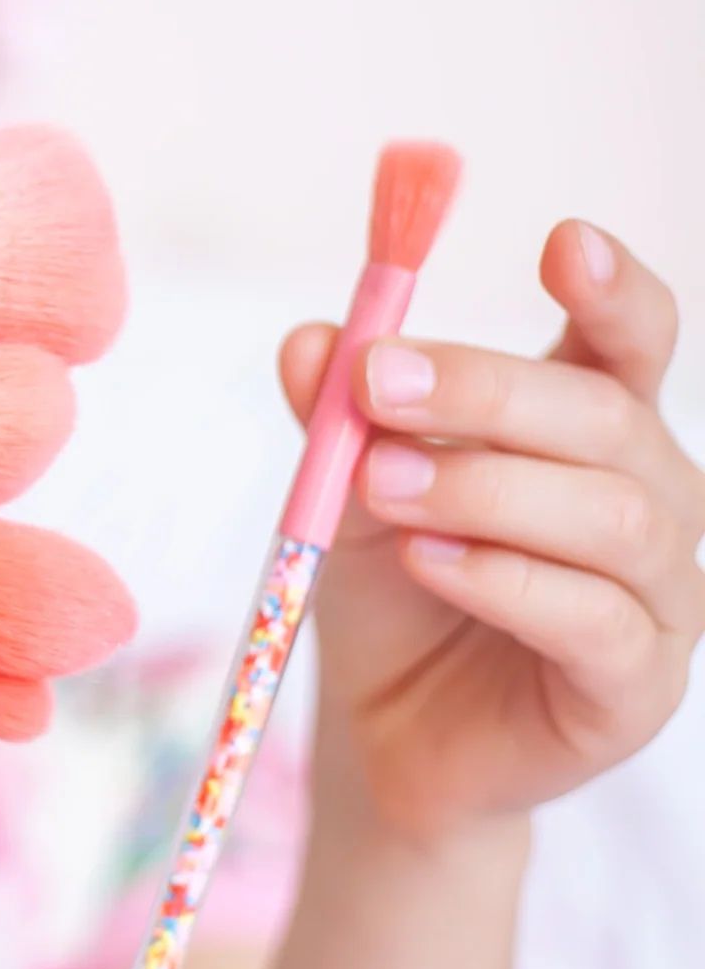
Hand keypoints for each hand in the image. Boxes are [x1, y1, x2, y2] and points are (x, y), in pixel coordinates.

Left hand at [282, 221, 704, 843]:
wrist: (385, 729)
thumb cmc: (389, 588)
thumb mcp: (347, 486)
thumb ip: (339, 414)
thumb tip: (311, 341)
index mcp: (591, 433)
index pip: (632, 343)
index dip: (614, 290)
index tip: (561, 240)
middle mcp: (649, 501)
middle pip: (607, 416)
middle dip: (485, 389)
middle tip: (373, 383)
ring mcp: (657, 597)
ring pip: (611, 514)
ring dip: (482, 486)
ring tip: (378, 483)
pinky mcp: (635, 685)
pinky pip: (594, 617)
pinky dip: (504, 579)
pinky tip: (426, 561)